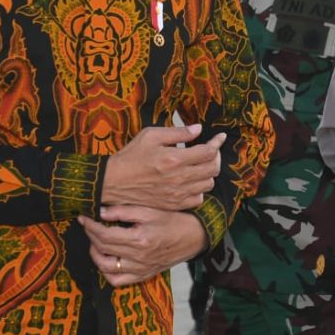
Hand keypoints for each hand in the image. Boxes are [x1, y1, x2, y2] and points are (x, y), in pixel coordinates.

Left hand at [78, 204, 208, 286]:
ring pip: (106, 268)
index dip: (90, 226)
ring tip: (95, 242)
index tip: (83, 217)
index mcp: (140, 239)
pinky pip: (118, 281)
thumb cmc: (173, 220)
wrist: (194, 237)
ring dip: (95, 255)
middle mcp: (138, 258)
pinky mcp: (143, 276)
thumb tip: (101, 212)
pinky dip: (107, 272)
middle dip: (90, 236)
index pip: (105, 235)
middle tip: (88, 225)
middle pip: (103, 249)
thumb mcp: (150, 210)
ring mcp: (140, 269)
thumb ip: (125, 211)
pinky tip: (107, 259)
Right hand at [102, 125, 224, 210]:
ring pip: (208, 184)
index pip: (208, 151)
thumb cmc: (131, 156)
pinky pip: (198, 199)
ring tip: (200, 164)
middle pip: (213, 168)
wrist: (114, 182)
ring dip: (208, 172)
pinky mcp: (173, 204)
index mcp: (174, 159)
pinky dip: (199, 189)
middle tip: (210, 149)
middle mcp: (179, 178)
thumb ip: (177, 132)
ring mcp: (177, 194)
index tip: (219, 137)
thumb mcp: (151, 135)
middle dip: (216, 156)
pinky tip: (192, 181)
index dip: (217, 142)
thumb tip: (198, 129)